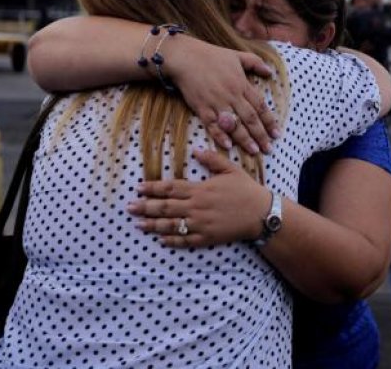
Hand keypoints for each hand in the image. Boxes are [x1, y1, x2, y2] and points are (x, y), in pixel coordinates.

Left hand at [127, 150, 270, 246]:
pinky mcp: (207, 238)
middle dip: (145, 207)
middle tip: (129, 207)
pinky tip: (160, 240)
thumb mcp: (230, 169)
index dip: (153, 188)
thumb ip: (211, 159)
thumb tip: (194, 150)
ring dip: (153, 225)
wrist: (261, 214)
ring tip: (138, 224)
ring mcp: (200, 224)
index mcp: (200, 189)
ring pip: (171, 225)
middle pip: (165, 207)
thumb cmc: (246, 190)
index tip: (139, 187)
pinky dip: (171, 241)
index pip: (170, 188)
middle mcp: (197, 207)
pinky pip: (185, 240)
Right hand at [167, 39, 280, 154]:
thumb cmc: (211, 56)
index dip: (270, 121)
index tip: (277, 134)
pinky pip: (212, 125)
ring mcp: (216, 102)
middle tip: (268, 149)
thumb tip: (270, 72)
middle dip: (261, 135)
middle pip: (250, 118)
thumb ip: (255, 63)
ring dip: (245, 139)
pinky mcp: (201, 107)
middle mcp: (231, 95)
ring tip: (254, 151)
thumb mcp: (237, 55)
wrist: (185, 57)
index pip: (260, 106)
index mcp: (241, 84)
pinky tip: (228, 146)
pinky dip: (220, 135)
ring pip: (234, 124)